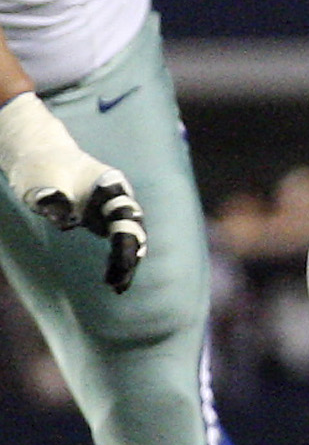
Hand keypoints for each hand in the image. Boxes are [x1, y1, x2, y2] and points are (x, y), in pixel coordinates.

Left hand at [0, 93, 146, 291]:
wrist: (39, 156)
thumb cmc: (41, 166)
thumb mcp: (41, 181)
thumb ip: (53, 200)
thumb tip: (67, 224)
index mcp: (110, 184)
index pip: (125, 215)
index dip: (127, 240)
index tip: (123, 263)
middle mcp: (117, 198)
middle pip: (133, 230)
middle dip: (129, 257)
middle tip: (118, 284)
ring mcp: (110, 210)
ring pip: (128, 239)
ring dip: (126, 263)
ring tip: (117, 287)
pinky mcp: (100, 221)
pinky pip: (116, 244)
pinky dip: (116, 262)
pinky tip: (112, 280)